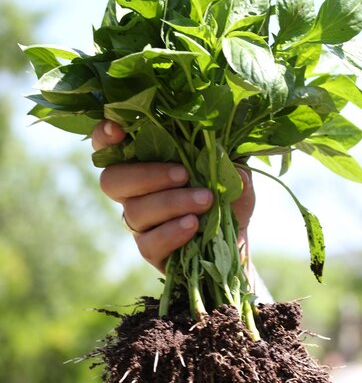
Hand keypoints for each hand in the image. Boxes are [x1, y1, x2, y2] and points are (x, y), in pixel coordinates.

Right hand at [92, 120, 255, 272]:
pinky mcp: (151, 252)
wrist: (237, 240)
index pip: (108, 147)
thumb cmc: (227, 196)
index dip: (103, 137)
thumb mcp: (232, 172)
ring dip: (171, 203)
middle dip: (146, 175)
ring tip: (205, 201)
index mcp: (145, 164)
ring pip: (135, 211)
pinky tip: (193, 225)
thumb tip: (227, 161)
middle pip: (111, 180)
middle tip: (183, 174)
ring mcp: (140, 224)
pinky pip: (149, 244)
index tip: (118, 130)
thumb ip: (227, 160)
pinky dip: (171, 232)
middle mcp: (134, 193)